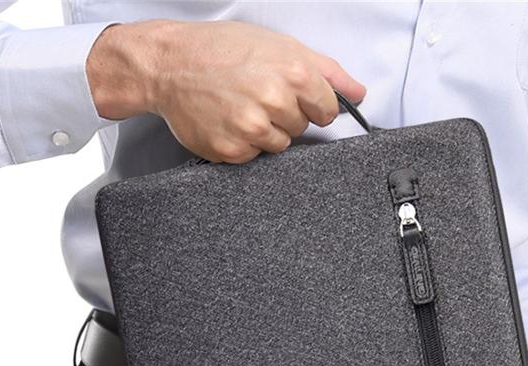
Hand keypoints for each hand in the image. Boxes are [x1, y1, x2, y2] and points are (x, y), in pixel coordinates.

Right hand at [87, 19, 365, 162]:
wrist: (170, 64)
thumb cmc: (221, 50)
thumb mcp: (279, 46)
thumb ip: (326, 71)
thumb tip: (358, 93)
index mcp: (292, 72)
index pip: (327, 110)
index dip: (311, 103)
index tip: (292, 96)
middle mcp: (274, 101)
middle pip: (302, 128)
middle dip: (285, 114)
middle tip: (256, 95)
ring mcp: (252, 129)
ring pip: (280, 145)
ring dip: (266, 131)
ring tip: (241, 107)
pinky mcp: (232, 150)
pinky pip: (254, 157)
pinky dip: (244, 143)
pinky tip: (228, 121)